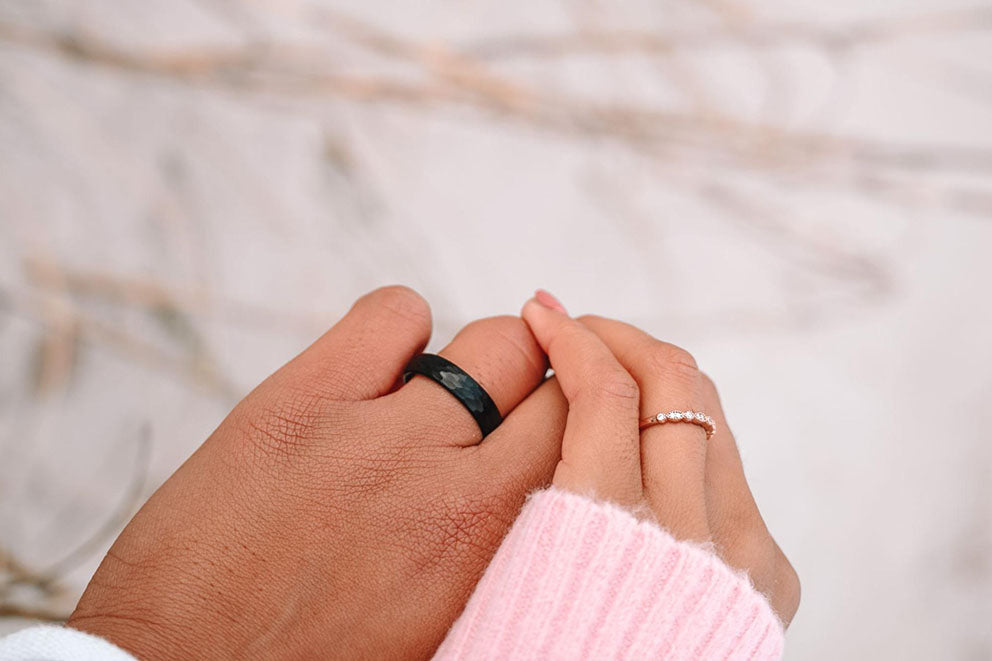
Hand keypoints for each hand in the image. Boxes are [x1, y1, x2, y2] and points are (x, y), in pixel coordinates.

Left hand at [68, 286, 566, 659]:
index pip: (585, 436)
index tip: (569, 409)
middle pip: (553, 377)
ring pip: (488, 342)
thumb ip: (498, 554)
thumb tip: (529, 494)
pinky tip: (383, 361)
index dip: (583, 414)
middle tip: (525, 388)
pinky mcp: (301, 399)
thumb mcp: (444, 628)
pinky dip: (402, 326)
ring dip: (485, 356)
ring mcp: (374, 433)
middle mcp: (448, 485)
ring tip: (450, 385)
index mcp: (488, 550)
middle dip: (550, 376)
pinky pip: (393, 314)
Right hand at [522, 292, 799, 624]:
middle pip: (674, 384)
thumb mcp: (516, 572)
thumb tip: (538, 398)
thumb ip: (535, 488)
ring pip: (707, 412)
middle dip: (619, 335)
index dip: (571, 336)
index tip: (542, 311)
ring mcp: (743, 555)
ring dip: (654, 371)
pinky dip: (682, 428)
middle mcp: (693, 540)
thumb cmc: (540, 650)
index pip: (605, 394)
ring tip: (606, 363)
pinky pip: (727, 466)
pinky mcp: (770, 574)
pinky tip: (641, 428)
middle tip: (574, 325)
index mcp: (608, 539)